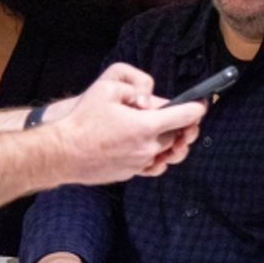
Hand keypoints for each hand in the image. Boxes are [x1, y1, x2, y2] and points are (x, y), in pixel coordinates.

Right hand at [55, 63, 203, 184]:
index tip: (202, 104)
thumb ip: (135, 89)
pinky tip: (151, 148)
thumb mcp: (108, 89)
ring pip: (166, 151)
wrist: (61, 153)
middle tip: (178, 116)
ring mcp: (140, 163)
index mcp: (146, 125)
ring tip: (169, 133)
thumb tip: (149, 100)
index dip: (197, 108)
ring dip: (170, 142)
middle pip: (177, 135)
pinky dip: (156, 156)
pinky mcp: (130, 173)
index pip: (185, 117)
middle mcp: (148, 147)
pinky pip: (153, 165)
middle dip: (181, 125)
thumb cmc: (82, 120)